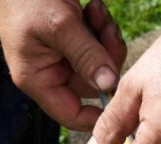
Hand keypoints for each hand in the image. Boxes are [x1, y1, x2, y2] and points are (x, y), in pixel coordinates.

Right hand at [0, 0, 126, 130]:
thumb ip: (86, 55)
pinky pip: (97, 44)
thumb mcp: (59, 25)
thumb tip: (110, 85)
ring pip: (100, 63)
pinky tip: (94, 7)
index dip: (98, 116)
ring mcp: (62, 56)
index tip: (122, 99)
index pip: (72, 115)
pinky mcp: (72, 40)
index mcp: (38, 79)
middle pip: (93, 85)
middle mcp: (50, 73)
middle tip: (107, 28)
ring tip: (96, 10)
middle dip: (106, 58)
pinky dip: (101, 26)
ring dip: (105, 37)